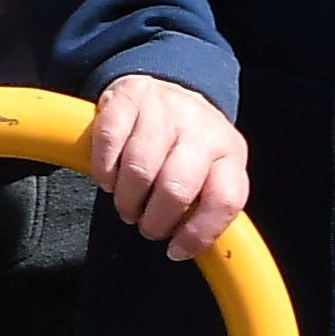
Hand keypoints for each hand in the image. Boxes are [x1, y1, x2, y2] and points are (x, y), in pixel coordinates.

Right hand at [83, 70, 249, 256]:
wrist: (169, 85)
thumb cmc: (188, 144)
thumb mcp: (211, 170)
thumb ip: (207, 203)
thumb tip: (190, 247)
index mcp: (230, 153)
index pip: (224, 200)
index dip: (198, 233)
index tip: (175, 250)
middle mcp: (202, 129)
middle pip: (177, 187)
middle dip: (154, 219)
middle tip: (145, 226)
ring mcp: (165, 110)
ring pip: (139, 169)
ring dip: (126, 199)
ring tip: (125, 205)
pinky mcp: (128, 98)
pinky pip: (109, 142)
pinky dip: (104, 170)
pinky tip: (109, 179)